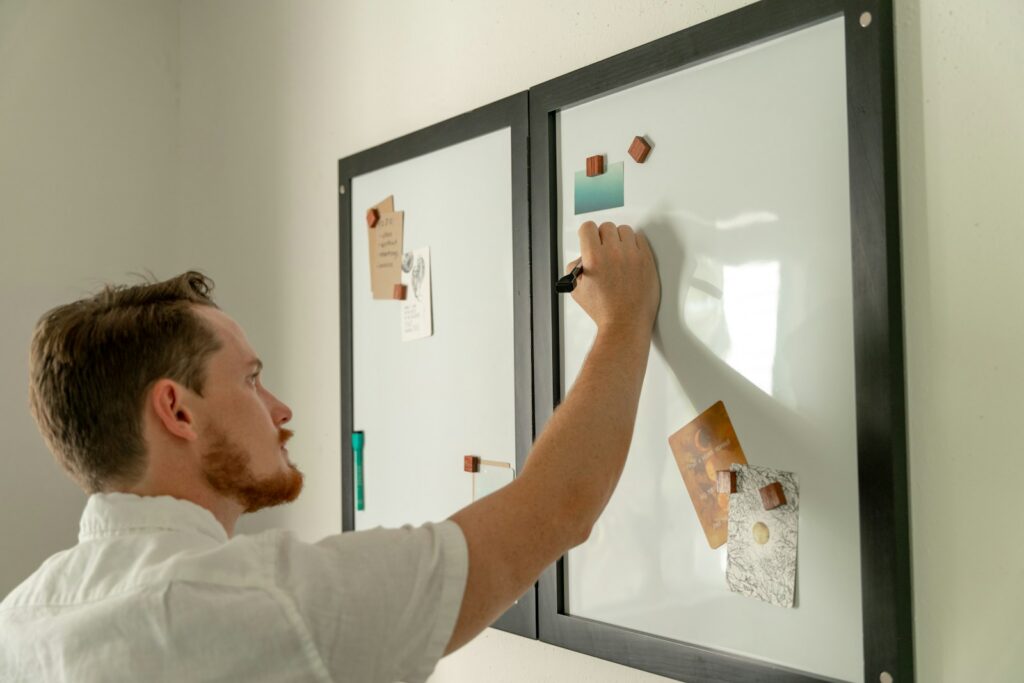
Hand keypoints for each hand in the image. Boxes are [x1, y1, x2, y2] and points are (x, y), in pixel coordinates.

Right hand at [568, 221, 659, 335]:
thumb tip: (582, 258)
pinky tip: (630, 256)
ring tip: (618, 253)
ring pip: (624, 230)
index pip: (588, 227)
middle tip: (603, 249)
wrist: (626, 324)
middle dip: (602, 237)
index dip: (586, 234)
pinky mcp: (647, 260)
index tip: (589, 239)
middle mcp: (614, 253)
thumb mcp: (578, 290)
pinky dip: (634, 245)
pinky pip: (640, 239)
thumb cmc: (604, 311)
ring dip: (619, 239)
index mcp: (594, 258)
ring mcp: (632, 256)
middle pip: (606, 227)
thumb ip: (575, 268)